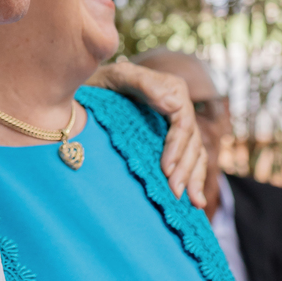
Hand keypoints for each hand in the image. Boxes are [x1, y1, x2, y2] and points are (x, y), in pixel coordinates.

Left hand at [88, 58, 207, 207]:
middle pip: (192, 142)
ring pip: (195, 154)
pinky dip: (193, 179)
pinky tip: (193, 201)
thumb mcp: (116, 76)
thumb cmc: (99, 82)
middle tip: (175, 193)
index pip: (183, 123)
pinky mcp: (170, 140)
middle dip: (186, 170)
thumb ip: (142, 83)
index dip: (177, 148)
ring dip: (194, 179)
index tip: (166, 171)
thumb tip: (174, 104)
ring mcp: (176, 125)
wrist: (86, 90)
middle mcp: (179, 107)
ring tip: (194, 204)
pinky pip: (188, 160)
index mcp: (172, 89)